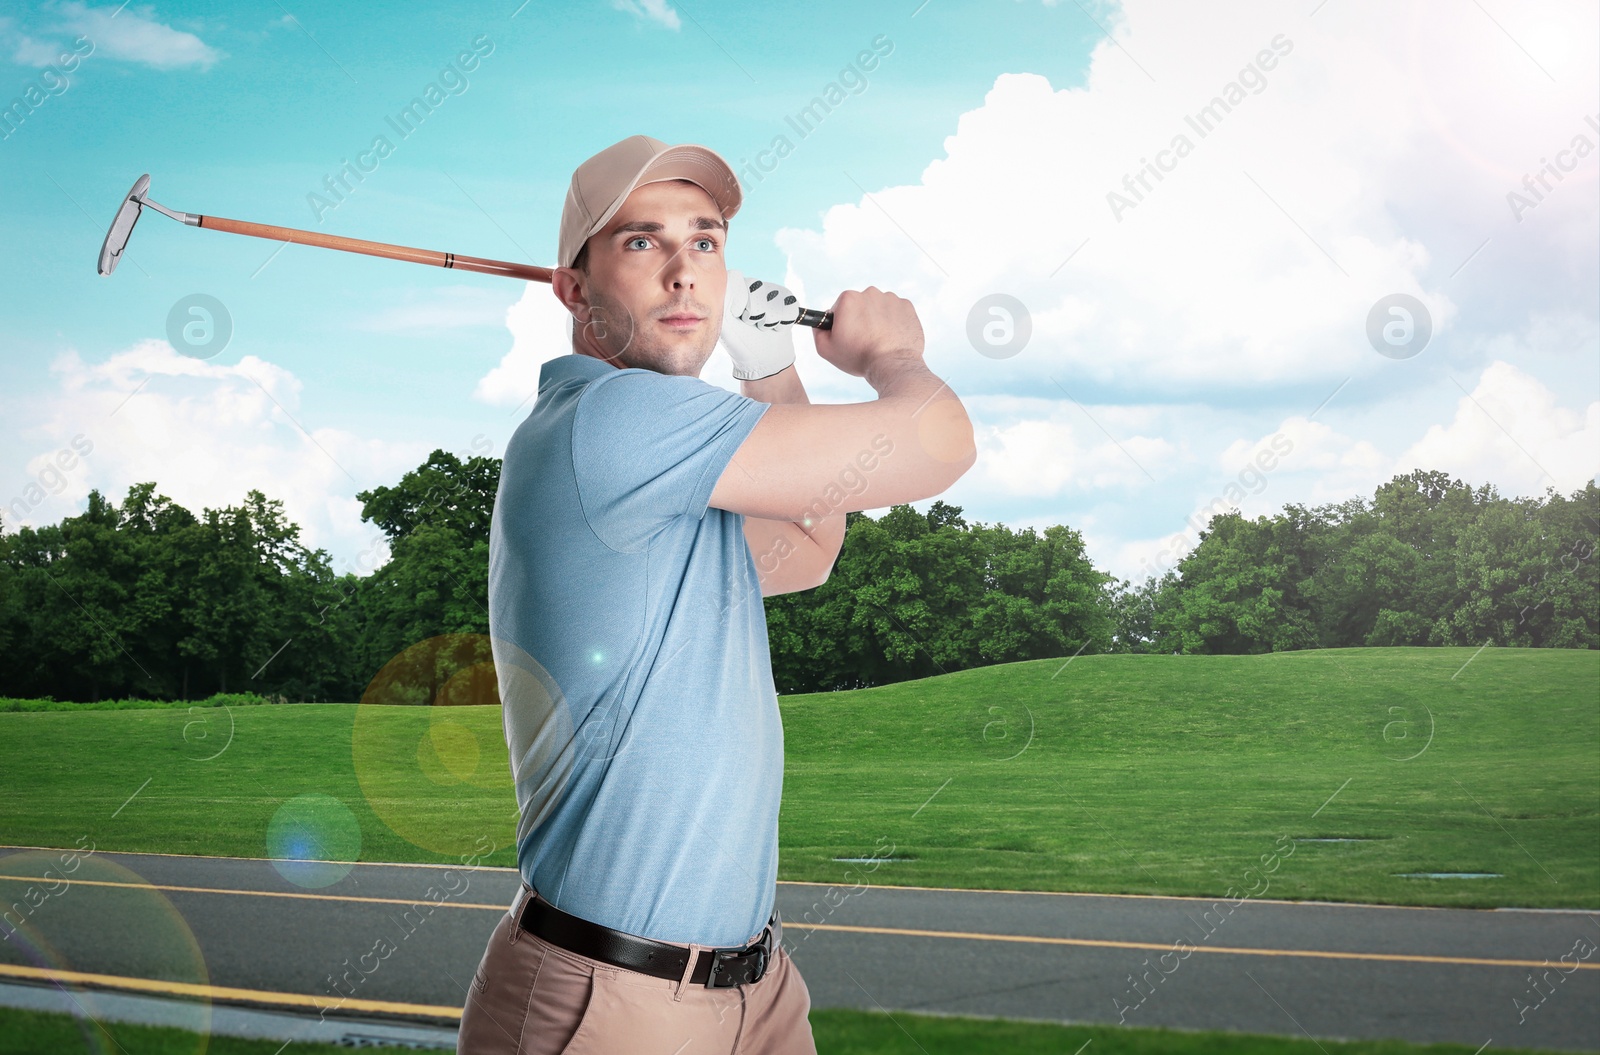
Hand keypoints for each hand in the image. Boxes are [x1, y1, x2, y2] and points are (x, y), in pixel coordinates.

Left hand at [721, 269, 801, 380]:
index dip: (740, 302)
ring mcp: (771, 291)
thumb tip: (731, 277)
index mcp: (734, 288)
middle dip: (756, 313)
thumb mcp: (725, 323)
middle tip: (751, 324)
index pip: (738, 280)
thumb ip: (724, 299)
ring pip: (774, 299)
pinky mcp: (788, 299)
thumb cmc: (741, 343)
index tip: (738, 317)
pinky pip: (789, 307)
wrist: (763, 359)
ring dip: (769, 321)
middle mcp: (752, 286)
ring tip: (763, 327)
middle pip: (757, 288)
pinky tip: (775, 328)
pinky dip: (782, 323)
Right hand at [810, 287, 924, 386]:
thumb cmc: (859, 357)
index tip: (848, 335)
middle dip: (860, 319)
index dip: (842, 322)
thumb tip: (820, 323)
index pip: (840, 307)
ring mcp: (891, 298)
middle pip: (860, 305)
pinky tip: (891, 337)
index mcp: (849, 298)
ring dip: (877, 319)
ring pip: (879, 307)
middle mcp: (870, 292)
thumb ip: (817, 330)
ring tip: (879, 340)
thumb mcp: (826, 349)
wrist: (893, 365)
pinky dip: (893, 322)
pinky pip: (896, 311)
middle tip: (863, 340)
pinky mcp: (907, 307)